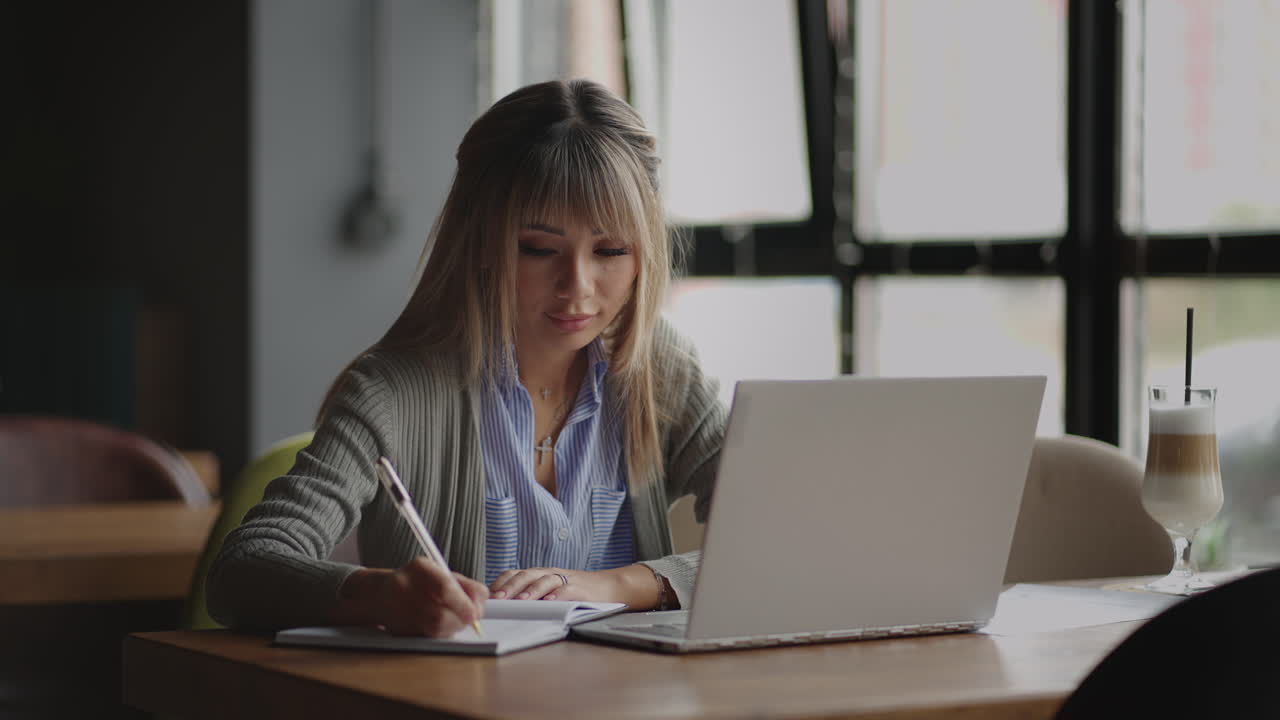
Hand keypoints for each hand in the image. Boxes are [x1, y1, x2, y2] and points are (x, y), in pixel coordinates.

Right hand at [376, 558, 488, 636]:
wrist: (382, 594)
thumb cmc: (419, 582)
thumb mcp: (441, 573)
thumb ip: (465, 585)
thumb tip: (480, 603)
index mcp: (419, 568)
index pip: (444, 587)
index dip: (464, 604)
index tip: (475, 612)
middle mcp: (405, 587)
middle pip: (440, 613)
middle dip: (462, 619)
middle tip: (470, 619)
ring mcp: (398, 609)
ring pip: (435, 628)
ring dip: (453, 627)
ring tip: (457, 620)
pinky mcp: (398, 628)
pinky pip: (427, 636)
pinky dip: (441, 633)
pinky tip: (442, 625)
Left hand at [489, 567, 616, 602]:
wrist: (609, 586)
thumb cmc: (576, 592)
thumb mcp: (550, 590)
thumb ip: (532, 595)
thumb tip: (504, 608)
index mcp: (539, 574)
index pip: (514, 574)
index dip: (500, 583)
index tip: (488, 597)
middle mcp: (549, 574)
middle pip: (526, 575)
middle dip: (510, 587)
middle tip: (498, 600)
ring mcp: (565, 579)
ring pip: (545, 580)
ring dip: (531, 590)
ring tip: (521, 601)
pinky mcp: (580, 589)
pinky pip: (567, 590)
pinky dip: (558, 595)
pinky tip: (550, 601)